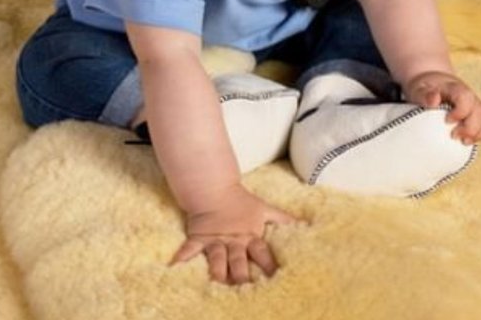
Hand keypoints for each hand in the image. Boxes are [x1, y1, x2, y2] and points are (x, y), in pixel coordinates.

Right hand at [170, 183, 299, 284]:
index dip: (269, 266)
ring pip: (216, 259)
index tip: (277, 280)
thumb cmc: (242, 202)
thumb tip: (307, 225)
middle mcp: (233, 241)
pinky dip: (180, 259)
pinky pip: (188, 250)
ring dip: (216, 272)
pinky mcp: (198, 238)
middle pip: (238, 261)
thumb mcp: (265, 210)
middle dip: (241, 276)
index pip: (262, 253)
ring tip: (217, 286)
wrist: (215, 189)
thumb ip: (284, 220)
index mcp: (250, 236)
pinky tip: (173, 270)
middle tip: (244, 290)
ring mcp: (215, 241)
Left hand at [404, 71, 480, 144]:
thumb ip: (425, 95)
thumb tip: (434, 101)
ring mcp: (475, 103)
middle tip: (454, 136)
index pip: (466, 99)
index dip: (460, 112)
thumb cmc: (424, 87)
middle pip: (480, 112)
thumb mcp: (418, 88)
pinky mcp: (478, 110)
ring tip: (465, 141)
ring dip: (480, 133)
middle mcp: (469, 95)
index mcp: (455, 88)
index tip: (447, 121)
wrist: (432, 81)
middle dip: (470, 128)